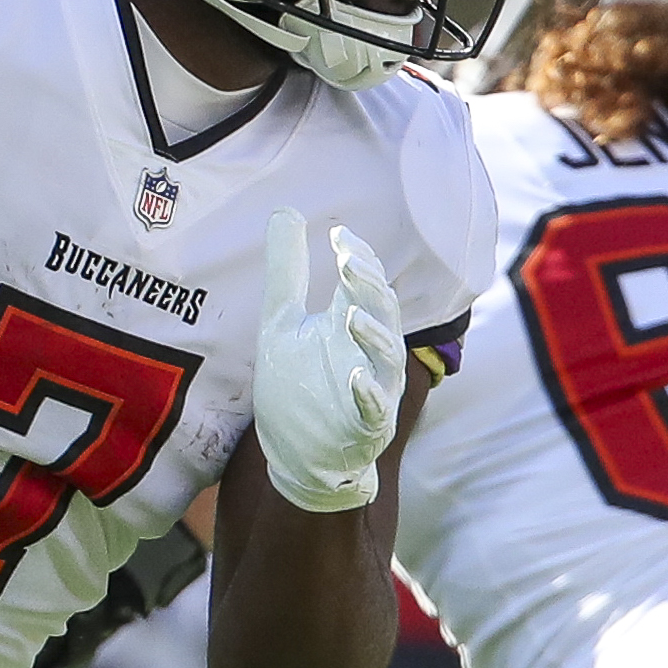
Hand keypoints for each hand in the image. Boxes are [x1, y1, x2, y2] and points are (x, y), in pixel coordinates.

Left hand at [252, 209, 406, 512]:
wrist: (299, 456)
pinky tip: (353, 377)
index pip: (364, 283)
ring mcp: (374, 389)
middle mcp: (369, 352)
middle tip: (349, 261)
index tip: (338, 235)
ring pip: (387, 357)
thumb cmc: (298, 386)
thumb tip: (286, 210)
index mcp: (351, 323)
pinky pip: (374, 408)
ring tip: (349, 315)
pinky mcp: (367, 427)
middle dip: (369, 287)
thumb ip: (287, 271)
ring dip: (372, 334)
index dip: (357, 258)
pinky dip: (366, 392)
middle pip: (383, 311)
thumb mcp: (281, 322)